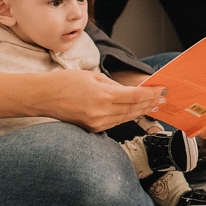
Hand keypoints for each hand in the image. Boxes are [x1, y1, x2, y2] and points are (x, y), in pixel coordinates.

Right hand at [41, 69, 165, 132]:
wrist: (43, 97)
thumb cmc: (65, 82)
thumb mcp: (93, 76)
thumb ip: (114, 85)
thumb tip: (131, 92)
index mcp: (102, 96)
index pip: (135, 96)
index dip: (150, 94)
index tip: (161, 90)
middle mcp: (101, 112)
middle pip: (133, 109)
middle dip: (150, 103)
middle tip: (162, 98)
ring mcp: (97, 123)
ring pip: (126, 117)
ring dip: (141, 111)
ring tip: (154, 105)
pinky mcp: (93, 129)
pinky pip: (116, 122)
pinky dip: (127, 116)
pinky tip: (136, 111)